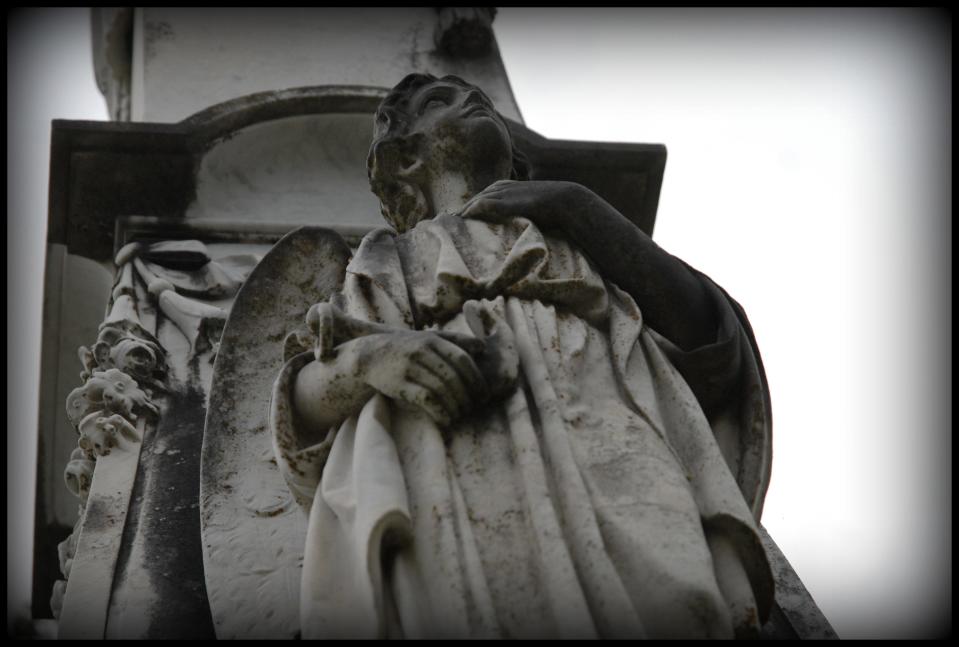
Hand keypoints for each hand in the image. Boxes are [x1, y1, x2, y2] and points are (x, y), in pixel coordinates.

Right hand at [351, 330, 489, 425]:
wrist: (368, 354)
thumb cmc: (405, 347)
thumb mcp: (428, 337)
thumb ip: (455, 340)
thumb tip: (483, 347)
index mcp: (432, 340)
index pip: (461, 360)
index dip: (476, 379)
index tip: (483, 395)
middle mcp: (421, 351)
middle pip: (453, 377)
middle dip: (467, 396)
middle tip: (473, 409)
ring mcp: (408, 367)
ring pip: (441, 389)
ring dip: (455, 407)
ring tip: (460, 416)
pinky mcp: (398, 384)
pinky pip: (425, 399)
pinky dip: (440, 412)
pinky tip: (446, 420)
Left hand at [460, 179, 595, 231]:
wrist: (564, 200)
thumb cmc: (551, 209)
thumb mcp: (528, 209)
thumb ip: (517, 215)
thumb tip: (514, 230)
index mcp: (503, 187)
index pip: (480, 198)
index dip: (469, 210)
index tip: (458, 222)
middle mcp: (499, 187)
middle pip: (473, 200)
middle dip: (461, 212)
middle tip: (447, 224)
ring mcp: (500, 193)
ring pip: (473, 203)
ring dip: (462, 213)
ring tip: (449, 225)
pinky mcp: (503, 201)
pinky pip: (479, 206)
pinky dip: (469, 213)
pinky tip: (461, 221)